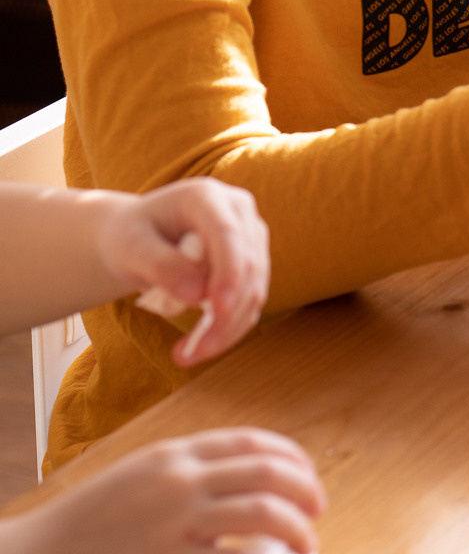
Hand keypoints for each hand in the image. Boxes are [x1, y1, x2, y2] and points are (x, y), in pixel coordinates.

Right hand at [0, 430, 321, 553]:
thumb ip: (183, 478)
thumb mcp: (135, 478)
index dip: (292, 459)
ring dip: (298, 532)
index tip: (304, 479)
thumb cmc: (78, 528)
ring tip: (303, 550)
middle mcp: (183, 478)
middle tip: (315, 514)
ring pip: (268, 512)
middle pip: (272, 472)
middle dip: (306, 492)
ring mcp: (180, 520)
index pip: (253, 443)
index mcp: (175, 454)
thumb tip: (228, 494)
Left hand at [96, 180, 270, 367]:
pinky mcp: (252, 262)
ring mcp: (251, 236)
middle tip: (190, 354)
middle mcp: (239, 212)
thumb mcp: (128, 246)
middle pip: (247, 266)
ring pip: (254, 288)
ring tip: (188, 356)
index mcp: (207, 197)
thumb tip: (195, 297)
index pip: (228, 234)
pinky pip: (250, 300)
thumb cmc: (130, 236)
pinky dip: (230, 328)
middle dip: (225, 315)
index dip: (228, 272)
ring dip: (228, 328)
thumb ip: (158, 265)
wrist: (138, 235)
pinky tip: (200, 347)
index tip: (217, 309)